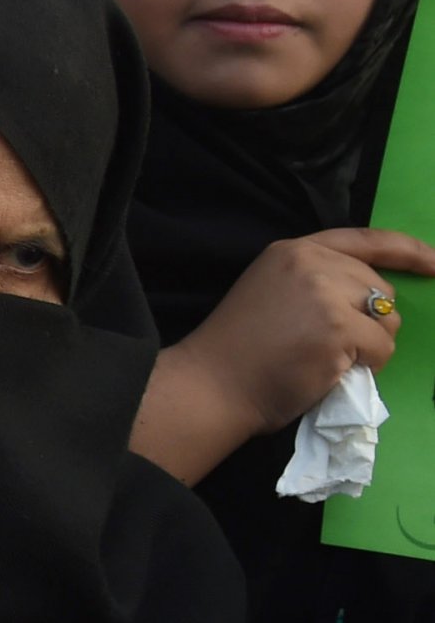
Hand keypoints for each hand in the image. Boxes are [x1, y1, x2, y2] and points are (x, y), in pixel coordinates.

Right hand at [175, 228, 434, 437]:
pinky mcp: (339, 330)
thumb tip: (373, 300)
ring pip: (388, 320)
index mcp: (295, 250)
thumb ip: (317, 281)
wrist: (213, 383)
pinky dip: (369, 366)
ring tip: (332, 358)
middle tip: (336, 345)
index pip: (367, 239)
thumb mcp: (273, 290)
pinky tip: (334, 370)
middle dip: (371, 319)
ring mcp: (327, 296)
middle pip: (380, 288)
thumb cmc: (241, 347)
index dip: (409, 251)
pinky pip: (383, 348)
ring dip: (372, 344)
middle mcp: (313, 263)